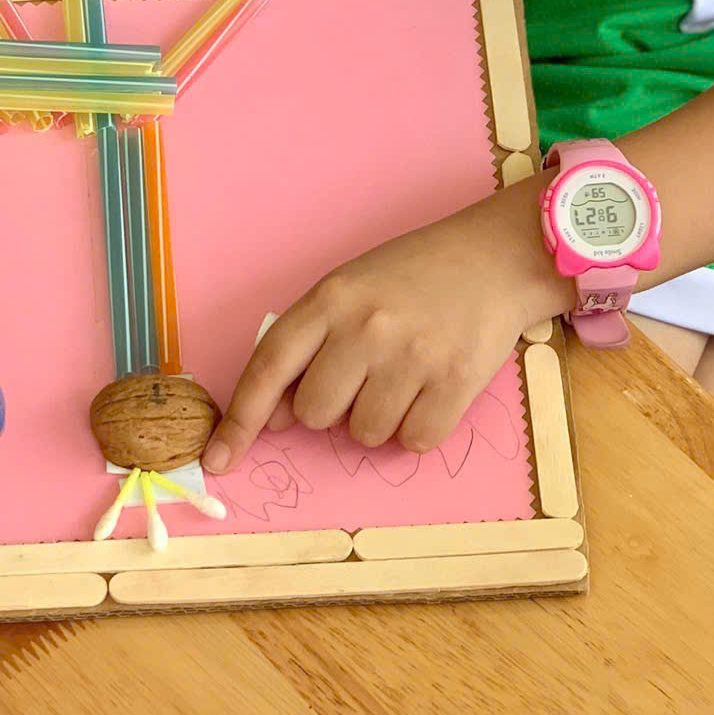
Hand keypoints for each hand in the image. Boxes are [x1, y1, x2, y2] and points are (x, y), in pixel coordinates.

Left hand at [202, 185, 565, 470]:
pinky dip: (419, 427)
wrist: (495, 256)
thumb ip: (309, 344)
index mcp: (331, 299)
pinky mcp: (456, 382)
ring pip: (366, 433)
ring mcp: (412, 356)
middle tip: (365, 375)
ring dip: (380, 418)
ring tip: (404, 375)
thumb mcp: (350, 288)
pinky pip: (415, 441)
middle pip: (316, 414)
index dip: (240, 419)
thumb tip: (277, 415)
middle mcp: (366, 327)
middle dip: (333, 409)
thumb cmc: (415, 275)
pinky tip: (432, 389)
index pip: (269, 367)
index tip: (218, 458)